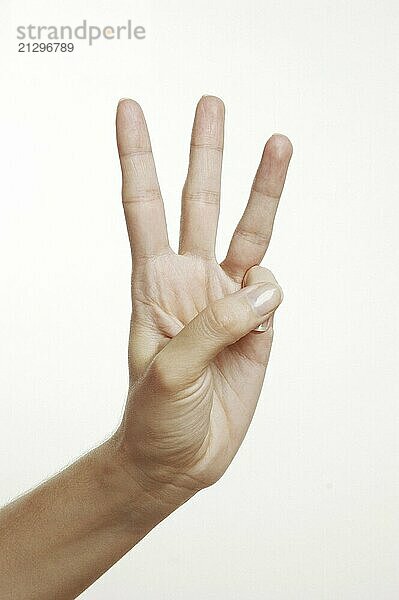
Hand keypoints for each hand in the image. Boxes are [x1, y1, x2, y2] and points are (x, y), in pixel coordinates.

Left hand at [114, 96, 291, 497]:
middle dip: (205, 153)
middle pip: (200, 204)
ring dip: (264, 190)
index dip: (137, 158)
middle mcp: (191, 282)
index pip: (144, 208)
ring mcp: (227, 302)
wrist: (180, 460)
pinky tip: (261, 311)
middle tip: (211, 104)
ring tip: (278, 144)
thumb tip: (264, 285)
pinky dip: (272, 292)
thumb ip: (215, 326)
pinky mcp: (258, 327)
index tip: (130, 111)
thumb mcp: (169, 372)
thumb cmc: (156, 417)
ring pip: (250, 234)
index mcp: (154, 284)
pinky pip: (272, 293)